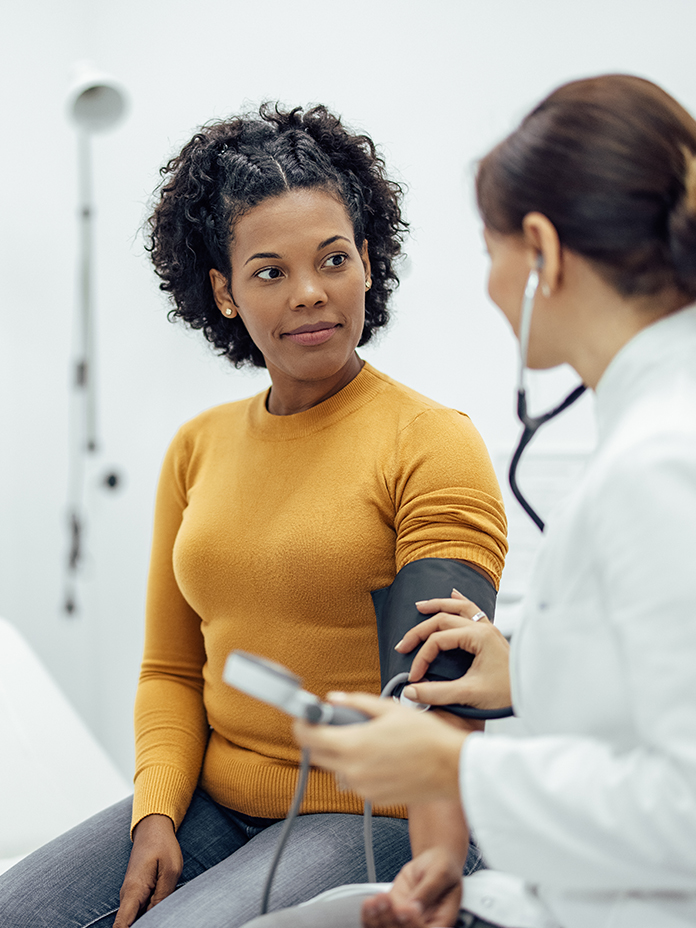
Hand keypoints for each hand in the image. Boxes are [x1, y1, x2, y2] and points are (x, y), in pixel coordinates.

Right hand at [113, 814, 182, 927]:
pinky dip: (148, 915)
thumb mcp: (170, 870)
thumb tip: (157, 919)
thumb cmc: (162, 845)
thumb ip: (163, 897)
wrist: (152, 828)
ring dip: (147, 920)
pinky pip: (139, 911)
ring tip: (162, 916)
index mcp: (133, 892)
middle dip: (143, 927)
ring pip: (134, 919)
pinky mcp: (136, 893)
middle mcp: (127, 896)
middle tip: (161, 921)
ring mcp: (131, 895)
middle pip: (128, 924)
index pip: (121, 925)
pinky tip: (160, 912)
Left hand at [294, 693, 465, 805]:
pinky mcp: (374, 799)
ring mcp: (363, 788)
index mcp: (353, 745)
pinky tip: (380, 757)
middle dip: (319, 739)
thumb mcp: (389, 709)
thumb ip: (356, 703)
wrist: (452, 768)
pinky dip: (359, 768)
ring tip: (365, 741)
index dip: (301, 725)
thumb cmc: (426, 737)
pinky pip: (355, 781)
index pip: (309, 737)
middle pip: (317, 756)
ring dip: (341, 755)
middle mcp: (353, 771)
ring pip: (337, 770)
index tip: (303, 717)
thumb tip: (334, 699)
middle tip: (331, 725)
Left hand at [362, 847, 461, 927]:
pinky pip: (376, 922)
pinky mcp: (390, 915)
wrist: (430, 862)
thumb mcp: (440, 873)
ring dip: (378, 919)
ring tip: (376, 900)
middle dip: (392, 920)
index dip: (413, 923)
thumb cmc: (442, 868)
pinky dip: (369, 915)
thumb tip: (416, 906)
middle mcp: (421, 925)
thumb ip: (429, 890)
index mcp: (440, 923)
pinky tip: (370, 904)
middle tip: (387, 901)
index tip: (405, 907)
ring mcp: (403, 921)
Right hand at [397, 590, 511, 709]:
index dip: (422, 657)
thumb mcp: (469, 694)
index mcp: (479, 637)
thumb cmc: (507, 694)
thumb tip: (410, 691)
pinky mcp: (491, 635)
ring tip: (420, 606)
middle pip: (443, 619)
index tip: (414, 676)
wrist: (532, 694)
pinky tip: (453, 594)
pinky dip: (460, 602)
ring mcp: (489, 629)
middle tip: (403, 644)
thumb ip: (437, 693)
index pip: (438, 640)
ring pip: (459, 607)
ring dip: (438, 605)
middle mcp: (484, 627)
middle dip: (420, 631)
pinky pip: (474, 610)